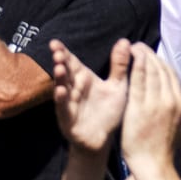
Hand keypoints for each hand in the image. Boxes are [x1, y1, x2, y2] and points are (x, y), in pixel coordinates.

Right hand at [47, 38, 129, 156]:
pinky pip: (64, 108)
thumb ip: (119, 66)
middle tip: (57, 52)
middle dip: (60, 62)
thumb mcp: (118, 86)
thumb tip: (125, 41)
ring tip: (59, 68)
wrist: (104, 139)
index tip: (55, 42)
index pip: (72, 62)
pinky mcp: (68, 118)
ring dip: (59, 78)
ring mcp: (69, 103)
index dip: (63, 52)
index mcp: (84, 78)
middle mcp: (74, 88)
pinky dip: (61, 100)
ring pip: (62, 88)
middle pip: (65, 72)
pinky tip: (61, 91)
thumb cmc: (109, 111)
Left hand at [115, 37, 180, 179]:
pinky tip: (131, 56)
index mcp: (180, 103)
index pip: (172, 75)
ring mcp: (155, 102)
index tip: (151, 56)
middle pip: (161, 69)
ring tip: (133, 47)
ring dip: (142, 55)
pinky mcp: (139, 106)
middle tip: (138, 46)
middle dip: (150, 54)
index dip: (161, 62)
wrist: (152, 164)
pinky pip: (139, 80)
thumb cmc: (166, 148)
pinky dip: (136, 65)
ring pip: (151, 71)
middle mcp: (170, 99)